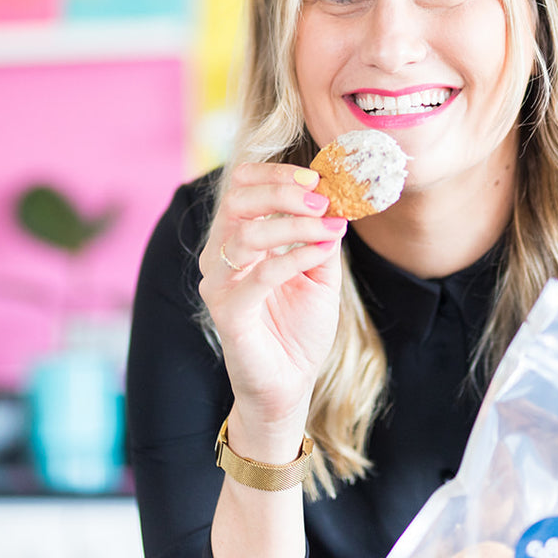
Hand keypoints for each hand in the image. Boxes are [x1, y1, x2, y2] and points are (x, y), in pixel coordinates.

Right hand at [199, 163, 347, 450]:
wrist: (290, 383)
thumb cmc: (299, 328)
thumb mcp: (320, 273)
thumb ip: (322, 236)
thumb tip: (337, 199)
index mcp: (239, 239)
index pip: (242, 186)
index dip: (276, 173)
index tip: (318, 178)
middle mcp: (220, 256)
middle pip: (237, 201)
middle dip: (284, 191)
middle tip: (324, 198)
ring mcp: (220, 284)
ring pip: (246, 234)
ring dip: (293, 223)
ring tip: (328, 226)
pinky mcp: (228, 313)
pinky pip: (259, 275)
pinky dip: (294, 256)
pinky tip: (322, 251)